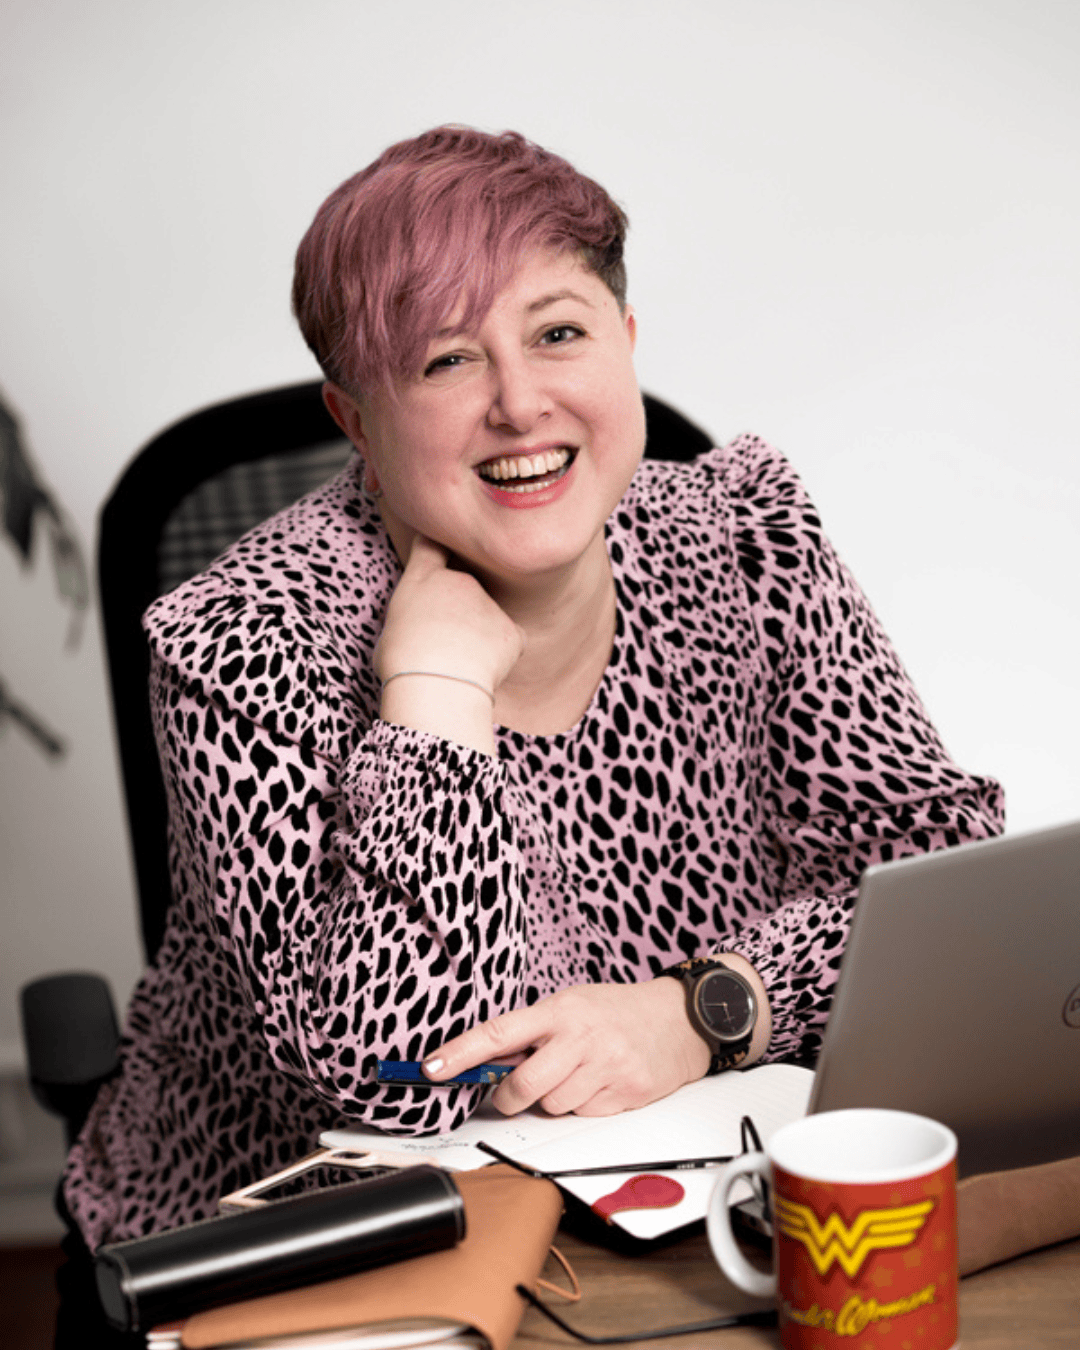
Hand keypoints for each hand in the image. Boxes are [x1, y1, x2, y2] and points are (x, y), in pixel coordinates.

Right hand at [375, 535, 525, 753]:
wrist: (435, 688)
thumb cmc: (401, 667)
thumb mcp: (390, 632)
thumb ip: (414, 617)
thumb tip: (425, 628)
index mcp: (422, 578)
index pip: (431, 545)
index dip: (436, 552)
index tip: (439, 561)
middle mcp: (460, 581)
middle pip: (464, 588)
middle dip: (458, 610)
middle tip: (443, 645)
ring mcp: (489, 603)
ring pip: (485, 618)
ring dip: (477, 636)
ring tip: (459, 665)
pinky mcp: (512, 630)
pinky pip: (508, 641)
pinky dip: (500, 655)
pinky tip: (483, 673)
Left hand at [424, 979, 711, 1116]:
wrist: (679, 1018)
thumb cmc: (618, 1010)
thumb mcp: (572, 1005)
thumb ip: (533, 1032)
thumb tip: (488, 1061)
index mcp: (560, 1010)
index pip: (499, 1032)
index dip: (461, 1053)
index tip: (432, 1068)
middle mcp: (581, 1037)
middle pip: (524, 1087)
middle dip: (513, 1097)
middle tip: (518, 1090)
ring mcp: (606, 1066)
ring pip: (554, 1106)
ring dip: (555, 1100)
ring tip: (576, 1074)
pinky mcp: (626, 1093)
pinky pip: (585, 1115)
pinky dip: (585, 1106)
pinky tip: (600, 1082)